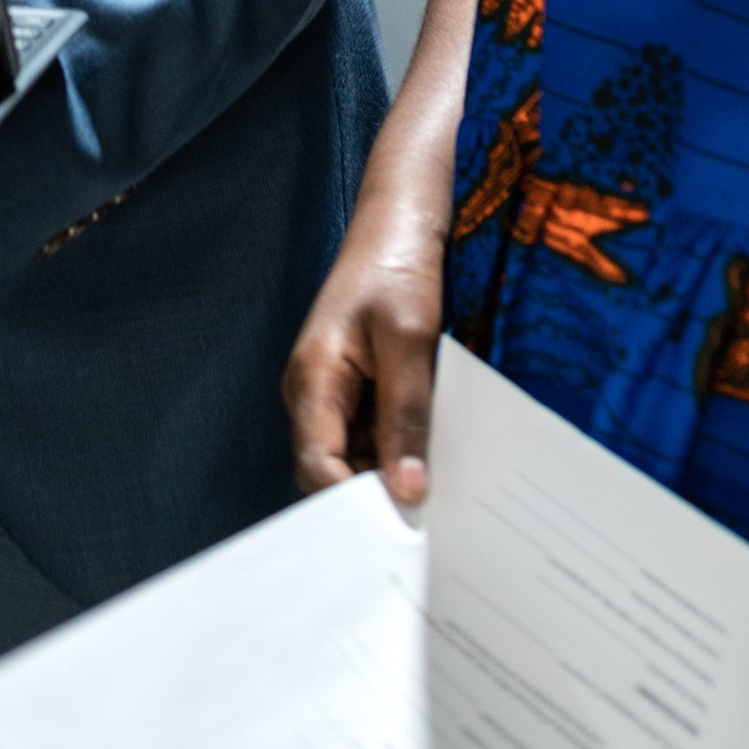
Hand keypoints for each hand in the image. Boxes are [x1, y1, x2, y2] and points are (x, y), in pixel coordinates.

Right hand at [287, 168, 444, 502]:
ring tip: (437, 492)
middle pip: (331, 471)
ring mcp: (333, 391)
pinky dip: (398, 450)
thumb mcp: (411, 341)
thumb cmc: (399, 268)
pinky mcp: (357, 385)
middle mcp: (313, 393)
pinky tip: (433, 456)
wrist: (401, 217)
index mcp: (311, 381)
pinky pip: (371, 435)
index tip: (400, 531)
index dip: (353, 505)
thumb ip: (406, 418)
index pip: (317, 469)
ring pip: (354, 457)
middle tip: (426, 520)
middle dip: (373, 496)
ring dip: (390, 473)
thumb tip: (407, 491)